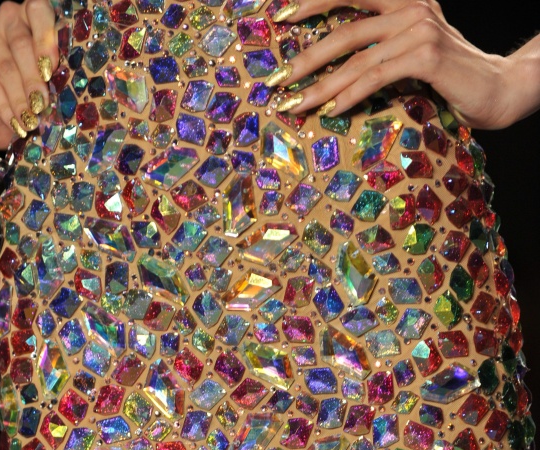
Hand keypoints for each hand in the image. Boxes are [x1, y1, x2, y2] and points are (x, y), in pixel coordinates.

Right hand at [0, 0, 58, 149]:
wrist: (7, 114)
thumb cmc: (37, 92)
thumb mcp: (52, 81)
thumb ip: (56, 75)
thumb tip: (65, 89)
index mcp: (33, 16)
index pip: (38, 12)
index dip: (45, 38)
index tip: (51, 68)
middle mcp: (8, 18)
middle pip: (21, 44)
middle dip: (34, 79)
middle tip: (42, 105)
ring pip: (5, 66)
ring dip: (19, 98)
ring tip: (30, 121)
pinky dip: (4, 106)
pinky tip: (15, 122)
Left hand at [270, 0, 539, 128]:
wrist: (499, 91)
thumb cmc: (452, 80)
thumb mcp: (413, 56)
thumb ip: (381, 52)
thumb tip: (333, 73)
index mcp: (405, 1)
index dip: (314, 1)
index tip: (280, 17)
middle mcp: (412, 7)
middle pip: (346, 29)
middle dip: (307, 56)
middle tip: (278, 79)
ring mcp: (420, 30)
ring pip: (357, 58)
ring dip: (322, 85)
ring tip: (296, 104)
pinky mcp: (427, 57)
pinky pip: (377, 76)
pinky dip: (351, 94)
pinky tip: (331, 110)